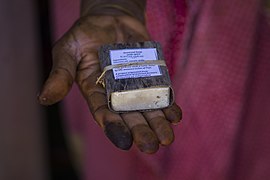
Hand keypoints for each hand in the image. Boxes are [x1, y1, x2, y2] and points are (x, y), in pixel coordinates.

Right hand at [38, 15, 181, 153]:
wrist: (110, 18)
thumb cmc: (85, 36)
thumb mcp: (67, 51)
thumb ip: (61, 74)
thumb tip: (44, 98)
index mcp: (96, 93)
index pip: (104, 114)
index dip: (114, 127)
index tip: (124, 141)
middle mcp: (117, 94)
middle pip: (129, 116)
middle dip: (140, 132)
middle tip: (151, 146)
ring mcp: (136, 85)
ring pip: (147, 109)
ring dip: (158, 124)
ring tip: (167, 138)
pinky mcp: (151, 75)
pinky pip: (161, 93)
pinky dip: (168, 105)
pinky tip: (175, 115)